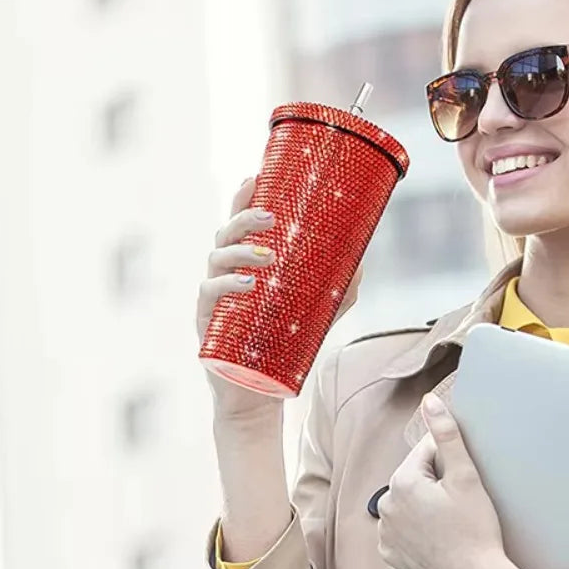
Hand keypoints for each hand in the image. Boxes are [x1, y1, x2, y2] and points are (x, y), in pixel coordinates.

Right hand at [199, 177, 362, 421]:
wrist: (257, 392)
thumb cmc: (281, 347)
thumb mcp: (315, 314)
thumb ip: (337, 289)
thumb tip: (362, 261)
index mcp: (246, 264)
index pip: (241, 223)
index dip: (243, 197)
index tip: (255, 175)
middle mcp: (226, 274)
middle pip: (226, 233)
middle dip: (244, 217)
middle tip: (270, 215)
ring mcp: (214, 296)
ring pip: (216, 259)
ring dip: (240, 251)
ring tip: (267, 254)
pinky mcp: (206, 321)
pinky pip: (209, 295)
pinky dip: (226, 285)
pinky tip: (246, 283)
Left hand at [377, 393, 508, 568]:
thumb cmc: (475, 529)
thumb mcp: (466, 477)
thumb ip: (446, 435)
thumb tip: (429, 400)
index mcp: (402, 482)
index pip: (426, 454)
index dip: (451, 463)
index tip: (465, 483)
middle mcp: (386, 506)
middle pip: (416, 479)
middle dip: (436, 484)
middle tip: (462, 505)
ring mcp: (386, 534)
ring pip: (408, 505)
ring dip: (425, 506)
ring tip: (452, 523)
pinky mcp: (391, 556)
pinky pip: (403, 531)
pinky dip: (417, 531)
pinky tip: (438, 538)